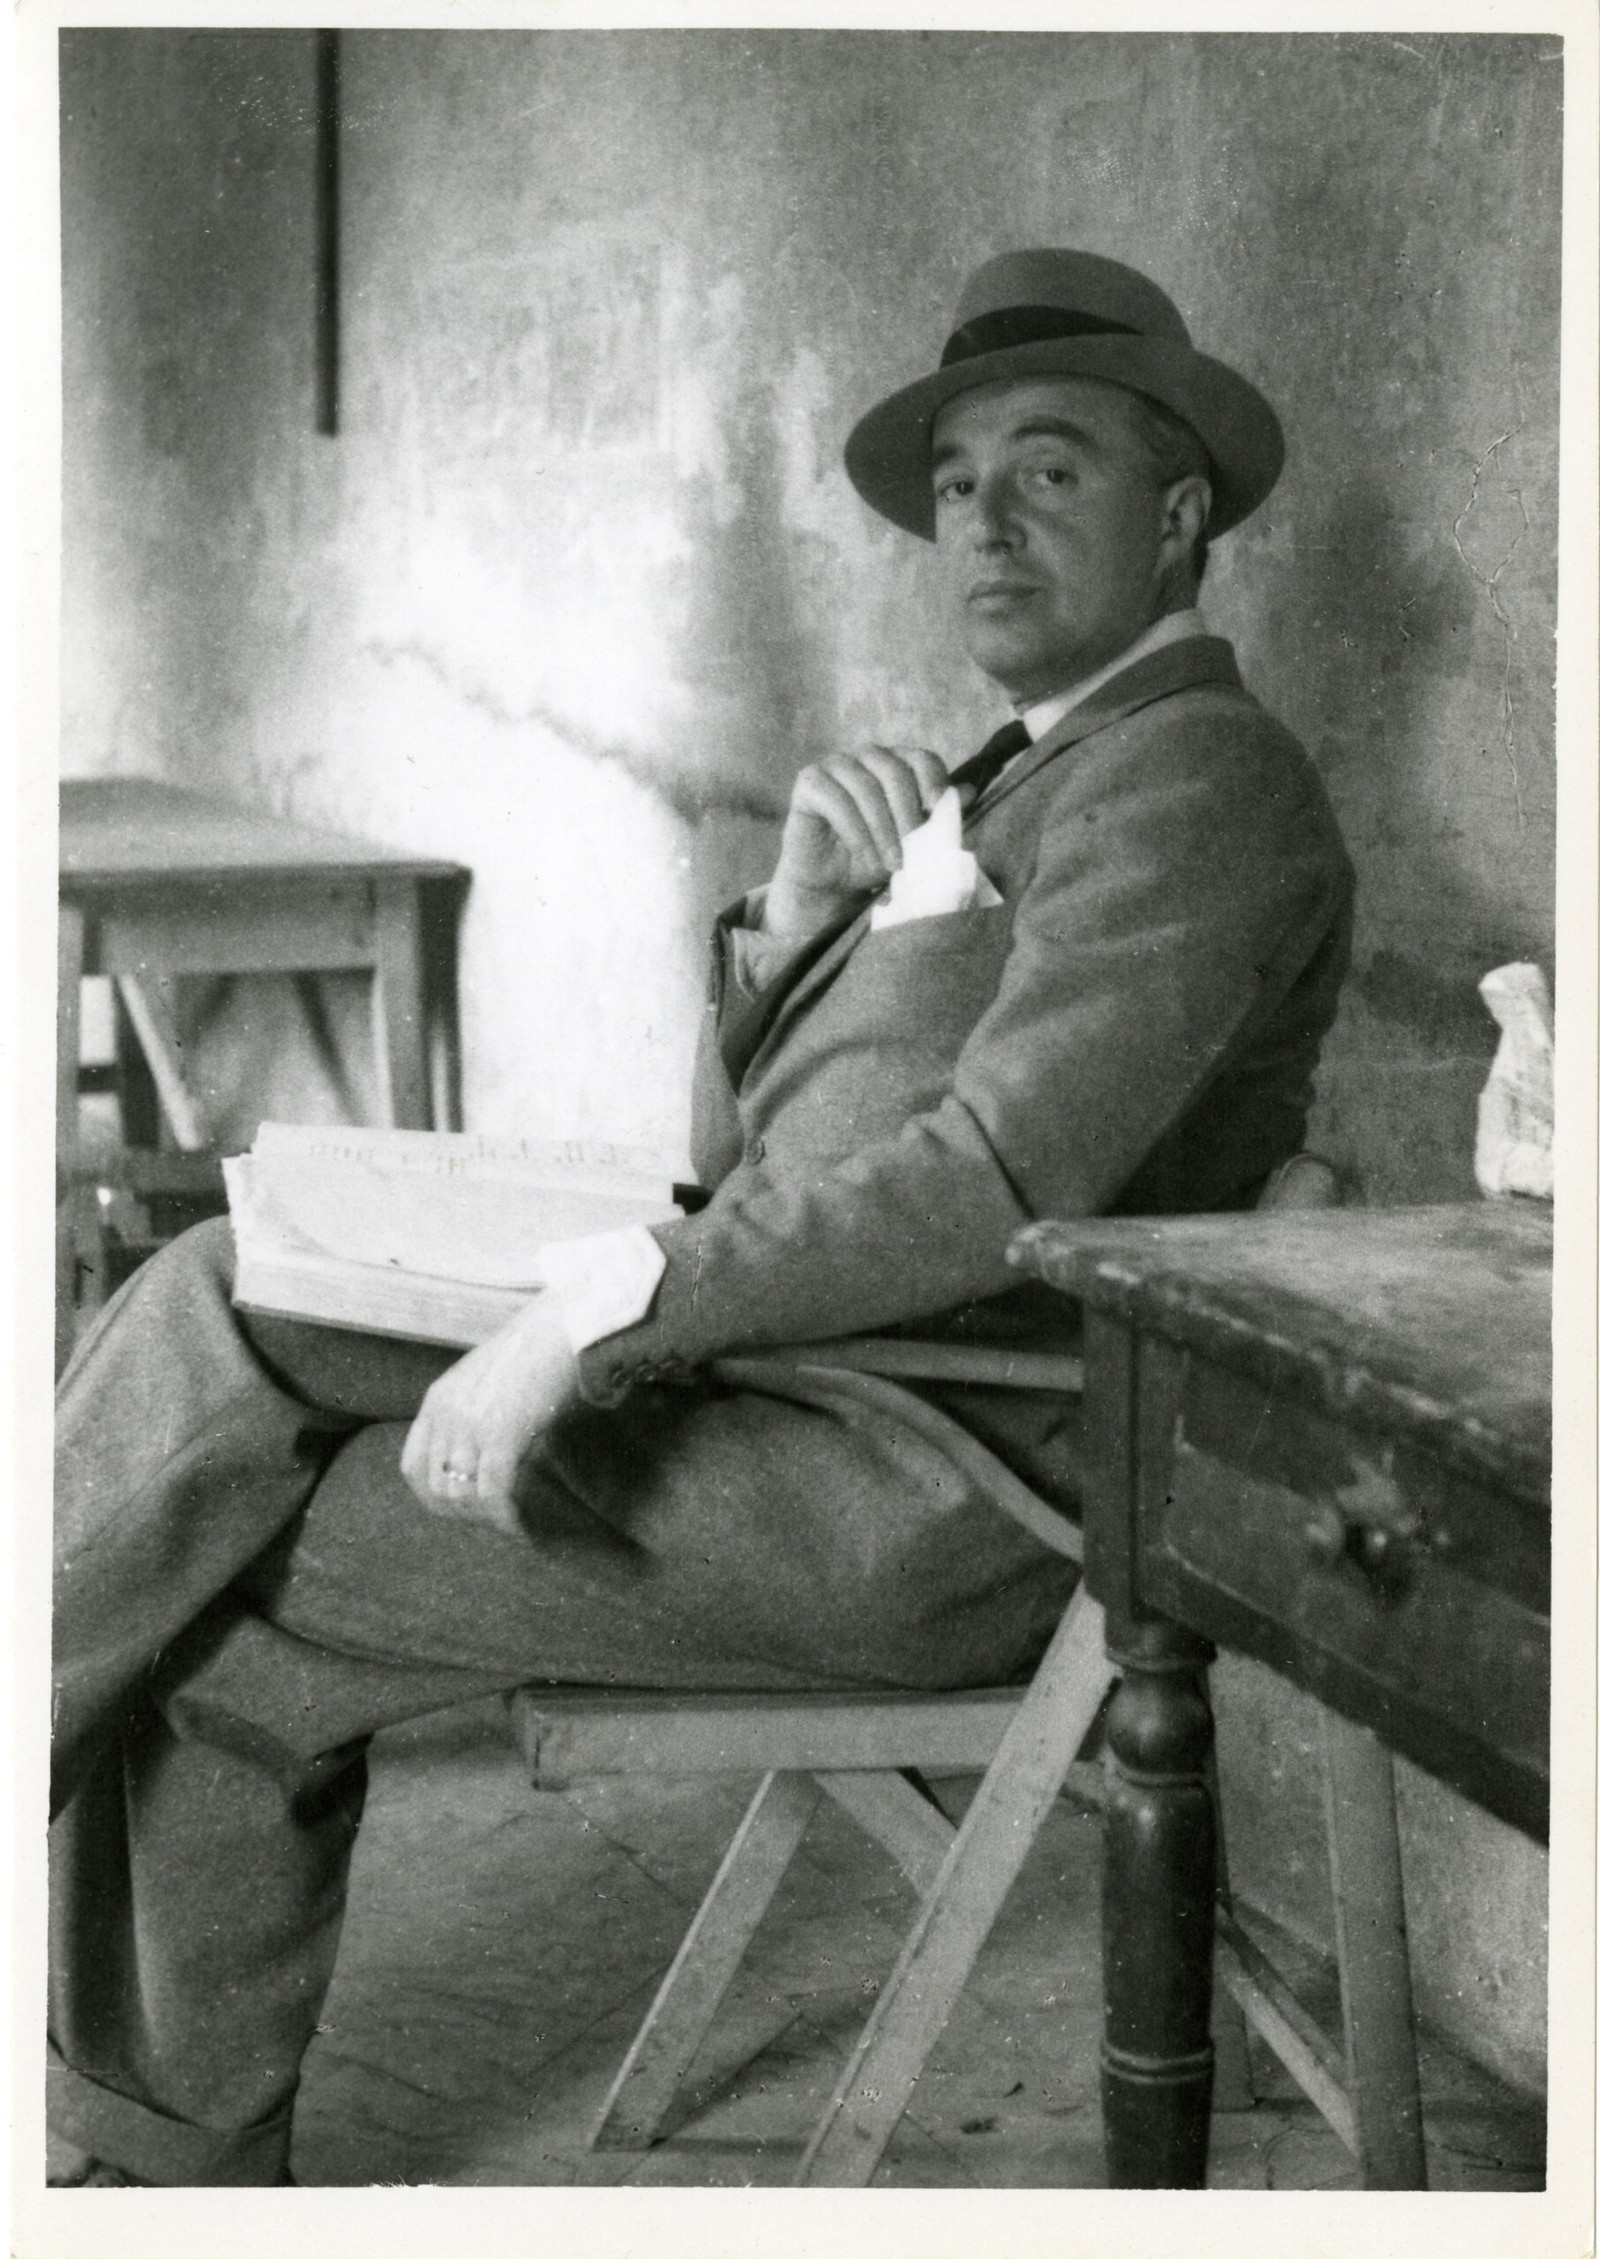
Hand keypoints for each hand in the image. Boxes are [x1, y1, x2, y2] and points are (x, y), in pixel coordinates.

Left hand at [400, 1298, 579, 1534]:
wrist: (570, 1323)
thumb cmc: (542, 1348)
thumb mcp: (489, 1377)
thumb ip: (475, 1410)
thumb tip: (482, 1454)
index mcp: (439, 1399)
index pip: (413, 1468)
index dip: (435, 1497)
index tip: (466, 1509)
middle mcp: (447, 1413)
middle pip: (437, 1489)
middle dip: (466, 1516)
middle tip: (499, 1522)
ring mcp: (472, 1423)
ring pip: (463, 1497)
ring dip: (488, 1521)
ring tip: (515, 1526)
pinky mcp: (502, 1432)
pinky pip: (494, 1492)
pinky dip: (507, 1519)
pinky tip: (524, 1529)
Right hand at [765, 743, 949, 941]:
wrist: (830, 884)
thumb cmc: (872, 859)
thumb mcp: (912, 843)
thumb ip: (938, 817)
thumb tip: (970, 791)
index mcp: (896, 764)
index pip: (922, 758)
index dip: (934, 782)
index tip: (937, 812)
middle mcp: (866, 757)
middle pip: (894, 771)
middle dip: (907, 814)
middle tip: (911, 853)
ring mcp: (835, 765)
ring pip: (865, 786)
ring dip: (881, 829)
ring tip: (890, 862)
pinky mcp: (809, 782)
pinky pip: (835, 799)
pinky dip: (853, 830)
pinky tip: (862, 853)